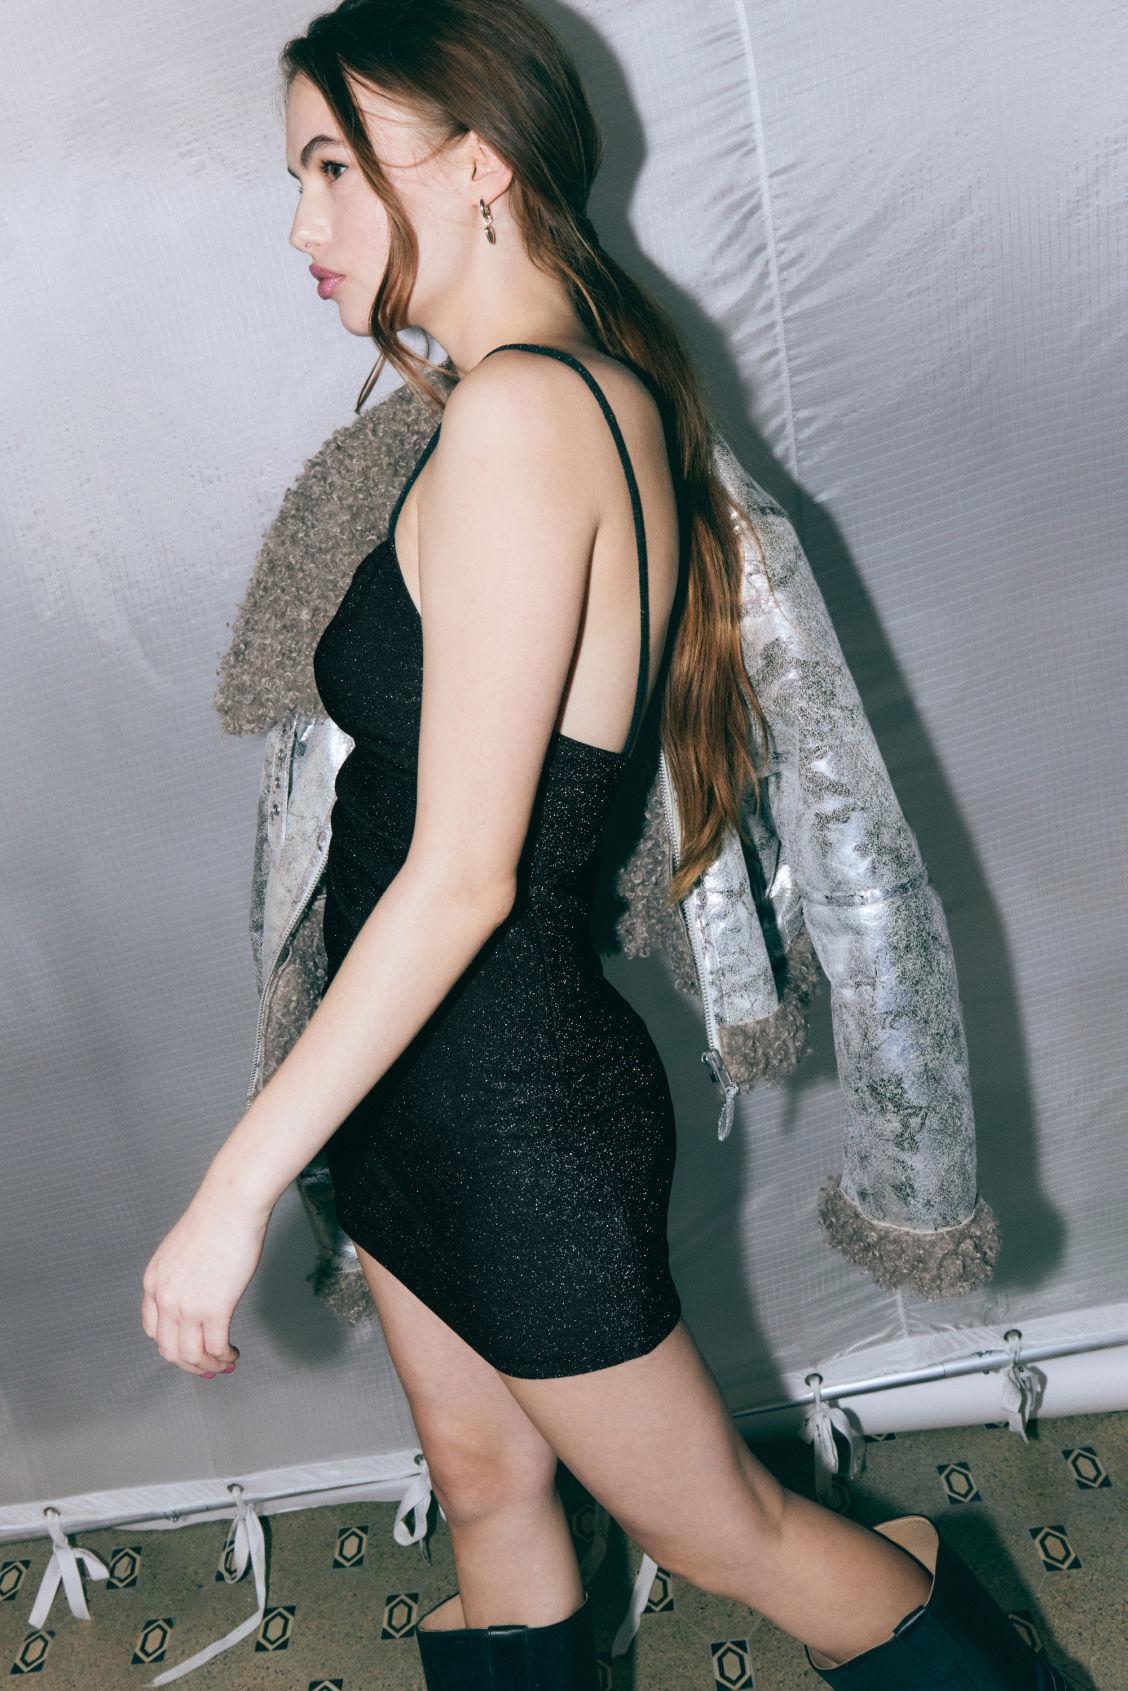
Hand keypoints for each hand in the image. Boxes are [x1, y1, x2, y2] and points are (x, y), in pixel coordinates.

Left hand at [141, 1186, 269, 1378]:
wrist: (231, 1205)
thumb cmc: (214, 1219)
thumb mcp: (179, 1252)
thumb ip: (180, 1277)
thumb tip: (200, 1295)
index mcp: (153, 1283)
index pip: (152, 1330)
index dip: (171, 1345)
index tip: (188, 1348)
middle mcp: (165, 1299)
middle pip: (169, 1350)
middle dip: (189, 1365)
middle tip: (207, 1367)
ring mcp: (188, 1307)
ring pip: (192, 1355)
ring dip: (208, 1366)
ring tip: (224, 1363)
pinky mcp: (215, 1309)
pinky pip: (216, 1347)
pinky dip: (225, 1357)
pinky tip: (233, 1354)